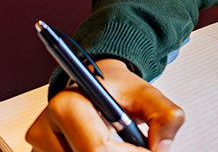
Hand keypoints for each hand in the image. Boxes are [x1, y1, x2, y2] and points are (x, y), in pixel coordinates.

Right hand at [26, 59, 184, 151]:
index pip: (97, 149)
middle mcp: (46, 126)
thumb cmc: (118, 87)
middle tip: (136, 144)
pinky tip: (105, 146)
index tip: (147, 148)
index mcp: (68, 105)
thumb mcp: (148, 94)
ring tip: (118, 141)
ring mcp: (40, 144)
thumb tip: (161, 148)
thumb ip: (166, 116)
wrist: (99, 83)